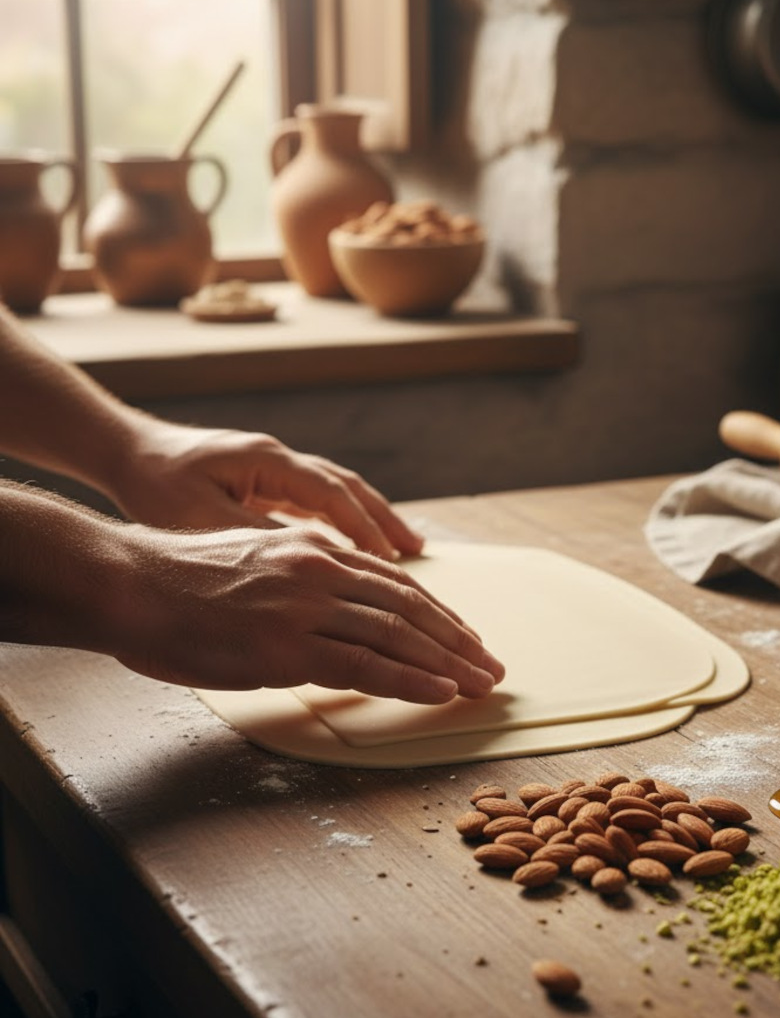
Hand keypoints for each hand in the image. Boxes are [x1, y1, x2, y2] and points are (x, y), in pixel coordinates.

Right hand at [103, 524, 505, 701]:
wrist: (127, 582)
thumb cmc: (179, 582)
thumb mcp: (256, 562)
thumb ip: (301, 582)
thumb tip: (332, 612)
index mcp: (315, 549)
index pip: (395, 583)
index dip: (438, 613)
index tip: (466, 636)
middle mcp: (321, 570)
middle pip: (410, 607)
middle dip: (458, 639)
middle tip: (491, 665)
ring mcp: (306, 606)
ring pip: (398, 635)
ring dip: (448, 662)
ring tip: (481, 683)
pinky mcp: (287, 645)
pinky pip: (365, 664)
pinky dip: (410, 679)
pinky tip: (440, 691)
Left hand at [108, 419, 420, 558]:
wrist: (123, 452)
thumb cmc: (154, 486)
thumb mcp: (199, 518)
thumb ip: (254, 538)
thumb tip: (309, 565)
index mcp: (267, 461)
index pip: (331, 494)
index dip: (364, 528)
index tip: (391, 561)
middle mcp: (280, 459)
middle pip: (349, 488)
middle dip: (386, 522)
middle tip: (418, 554)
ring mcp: (277, 468)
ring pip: (341, 493)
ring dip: (374, 521)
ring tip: (406, 553)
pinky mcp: (269, 481)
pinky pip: (321, 502)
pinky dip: (347, 523)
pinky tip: (361, 548)